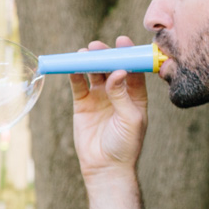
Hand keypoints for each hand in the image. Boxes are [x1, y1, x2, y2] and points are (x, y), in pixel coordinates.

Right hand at [70, 36, 149, 177]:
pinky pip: (78, 84)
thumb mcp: (130, 119)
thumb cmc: (125, 145)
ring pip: (94, 73)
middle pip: (111, 67)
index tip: (122, 41)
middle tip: (98, 46)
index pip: (132, 69)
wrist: (105, 167)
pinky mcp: (82, 104)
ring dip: (89, 61)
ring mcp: (99, 97)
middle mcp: (118, 93)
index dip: (128, 54)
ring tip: (84, 52)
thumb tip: (118, 71)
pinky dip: (75, 74)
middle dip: (105, 54)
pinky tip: (73, 66)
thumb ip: (123, 94)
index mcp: (136, 95)